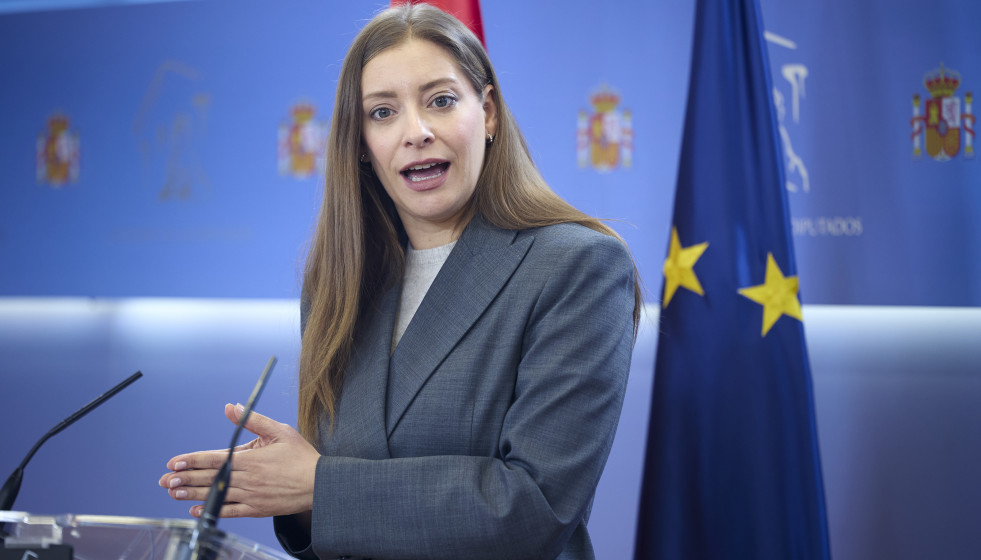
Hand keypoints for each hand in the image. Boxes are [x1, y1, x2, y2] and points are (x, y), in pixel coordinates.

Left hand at [158, 403, 318, 518]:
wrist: (319, 484)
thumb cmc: (301, 457)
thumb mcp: (279, 431)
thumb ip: (252, 420)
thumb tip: (231, 407)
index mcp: (251, 459)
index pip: (214, 459)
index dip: (192, 461)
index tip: (174, 463)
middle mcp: (248, 479)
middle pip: (210, 478)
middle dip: (185, 479)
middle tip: (165, 480)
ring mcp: (251, 496)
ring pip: (216, 495)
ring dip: (193, 495)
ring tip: (174, 493)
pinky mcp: (257, 509)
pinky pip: (230, 511)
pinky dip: (212, 511)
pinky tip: (197, 511)